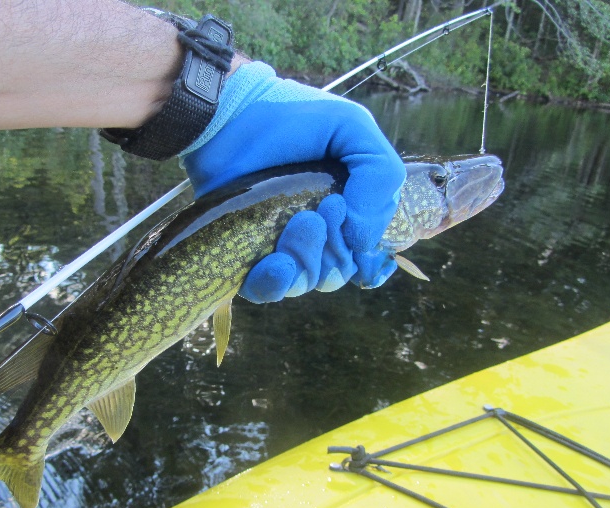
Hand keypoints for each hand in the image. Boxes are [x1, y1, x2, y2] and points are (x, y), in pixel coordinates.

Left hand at [181, 62, 404, 302]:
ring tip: (298, 221)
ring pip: (307, 281)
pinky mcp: (247, 255)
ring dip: (308, 258)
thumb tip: (364, 242)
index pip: (368, 254)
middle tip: (321, 207)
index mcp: (347, 210)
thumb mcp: (352, 129)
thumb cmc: (292, 117)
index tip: (350, 220)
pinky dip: (275, 282)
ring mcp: (281, 246)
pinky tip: (274, 262)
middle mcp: (317, 234)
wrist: (228, 116)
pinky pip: (267, 290)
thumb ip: (381, 176)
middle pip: (338, 272)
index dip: (367, 252)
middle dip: (335, 248)